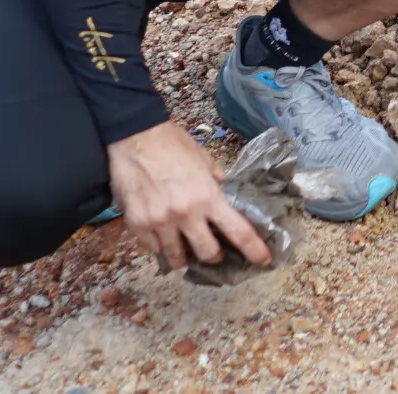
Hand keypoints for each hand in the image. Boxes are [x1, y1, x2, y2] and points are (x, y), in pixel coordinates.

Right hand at [106, 120, 270, 272]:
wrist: (135, 137)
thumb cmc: (173, 144)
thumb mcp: (204, 160)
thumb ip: (216, 182)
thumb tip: (227, 195)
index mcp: (208, 196)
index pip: (238, 231)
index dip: (253, 250)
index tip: (262, 260)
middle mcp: (185, 214)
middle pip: (207, 253)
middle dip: (213, 255)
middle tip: (213, 250)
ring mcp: (160, 222)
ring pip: (176, 258)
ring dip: (184, 255)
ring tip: (184, 247)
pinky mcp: (137, 225)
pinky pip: (152, 249)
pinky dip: (159, 246)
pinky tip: (162, 235)